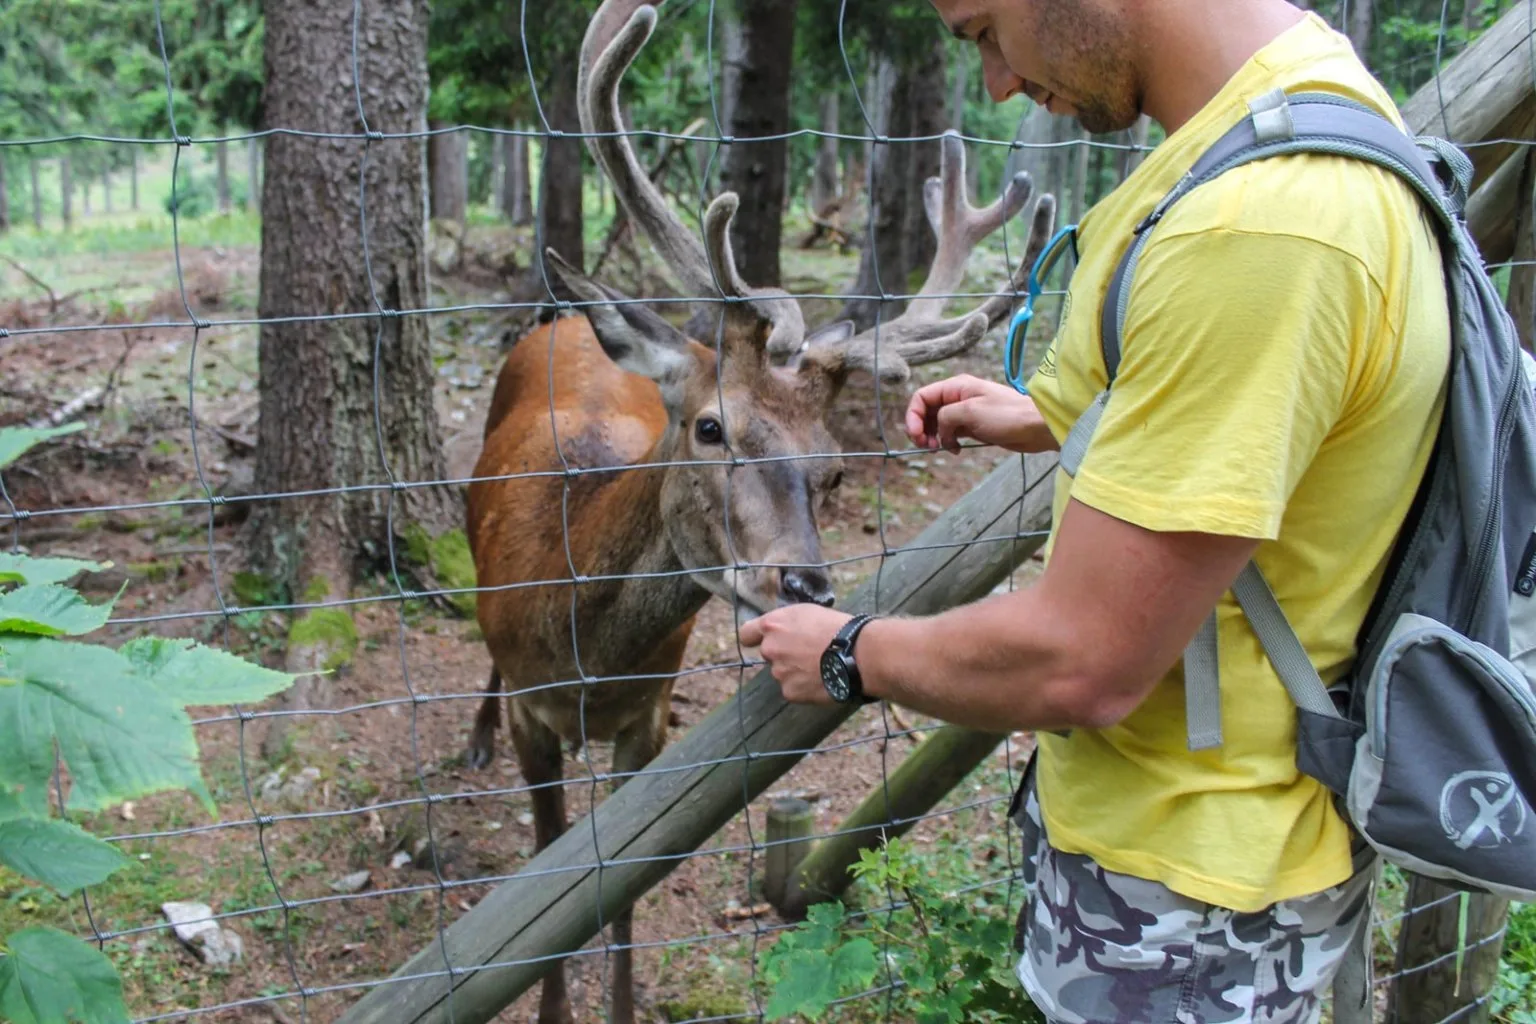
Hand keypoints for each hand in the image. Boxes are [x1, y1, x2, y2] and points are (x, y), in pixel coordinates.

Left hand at [737, 604, 851, 705]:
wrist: (858, 654)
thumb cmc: (838, 628)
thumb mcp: (808, 613)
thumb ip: (787, 624)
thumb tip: (784, 631)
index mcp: (773, 625)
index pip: (746, 634)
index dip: (754, 638)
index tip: (760, 641)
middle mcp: (770, 648)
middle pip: (769, 654)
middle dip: (783, 654)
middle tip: (807, 653)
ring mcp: (779, 672)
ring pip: (782, 672)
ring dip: (795, 671)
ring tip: (820, 667)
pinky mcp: (790, 692)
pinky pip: (793, 689)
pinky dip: (804, 687)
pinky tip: (822, 680)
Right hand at [904, 374, 1056, 453]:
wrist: (1036, 427)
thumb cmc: (1007, 415)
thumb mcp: (970, 411)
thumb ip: (946, 416)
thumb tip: (939, 429)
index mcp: (956, 387)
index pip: (922, 397)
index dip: (913, 415)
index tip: (916, 435)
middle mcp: (958, 397)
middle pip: (927, 411)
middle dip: (921, 428)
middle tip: (926, 445)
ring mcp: (965, 412)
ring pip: (938, 424)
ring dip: (933, 437)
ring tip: (938, 449)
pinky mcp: (973, 426)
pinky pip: (951, 433)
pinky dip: (948, 442)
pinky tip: (955, 450)